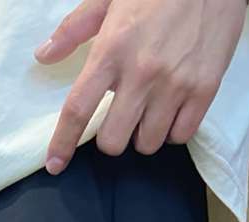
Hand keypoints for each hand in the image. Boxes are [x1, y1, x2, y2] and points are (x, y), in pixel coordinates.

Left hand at [35, 0, 248, 173]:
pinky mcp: (205, 89)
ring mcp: (175, 84)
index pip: (79, 109)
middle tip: (120, 116)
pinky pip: (180, 136)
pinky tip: (171, 109)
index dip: (63, 143)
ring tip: (149, 109)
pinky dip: (172, 130)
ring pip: (147, 143)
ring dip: (143, 134)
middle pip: (113, 141)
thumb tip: (44, 56)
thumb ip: (74, 29)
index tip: (56, 164)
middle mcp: (141, 72)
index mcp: (112, 50)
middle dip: (112, 137)